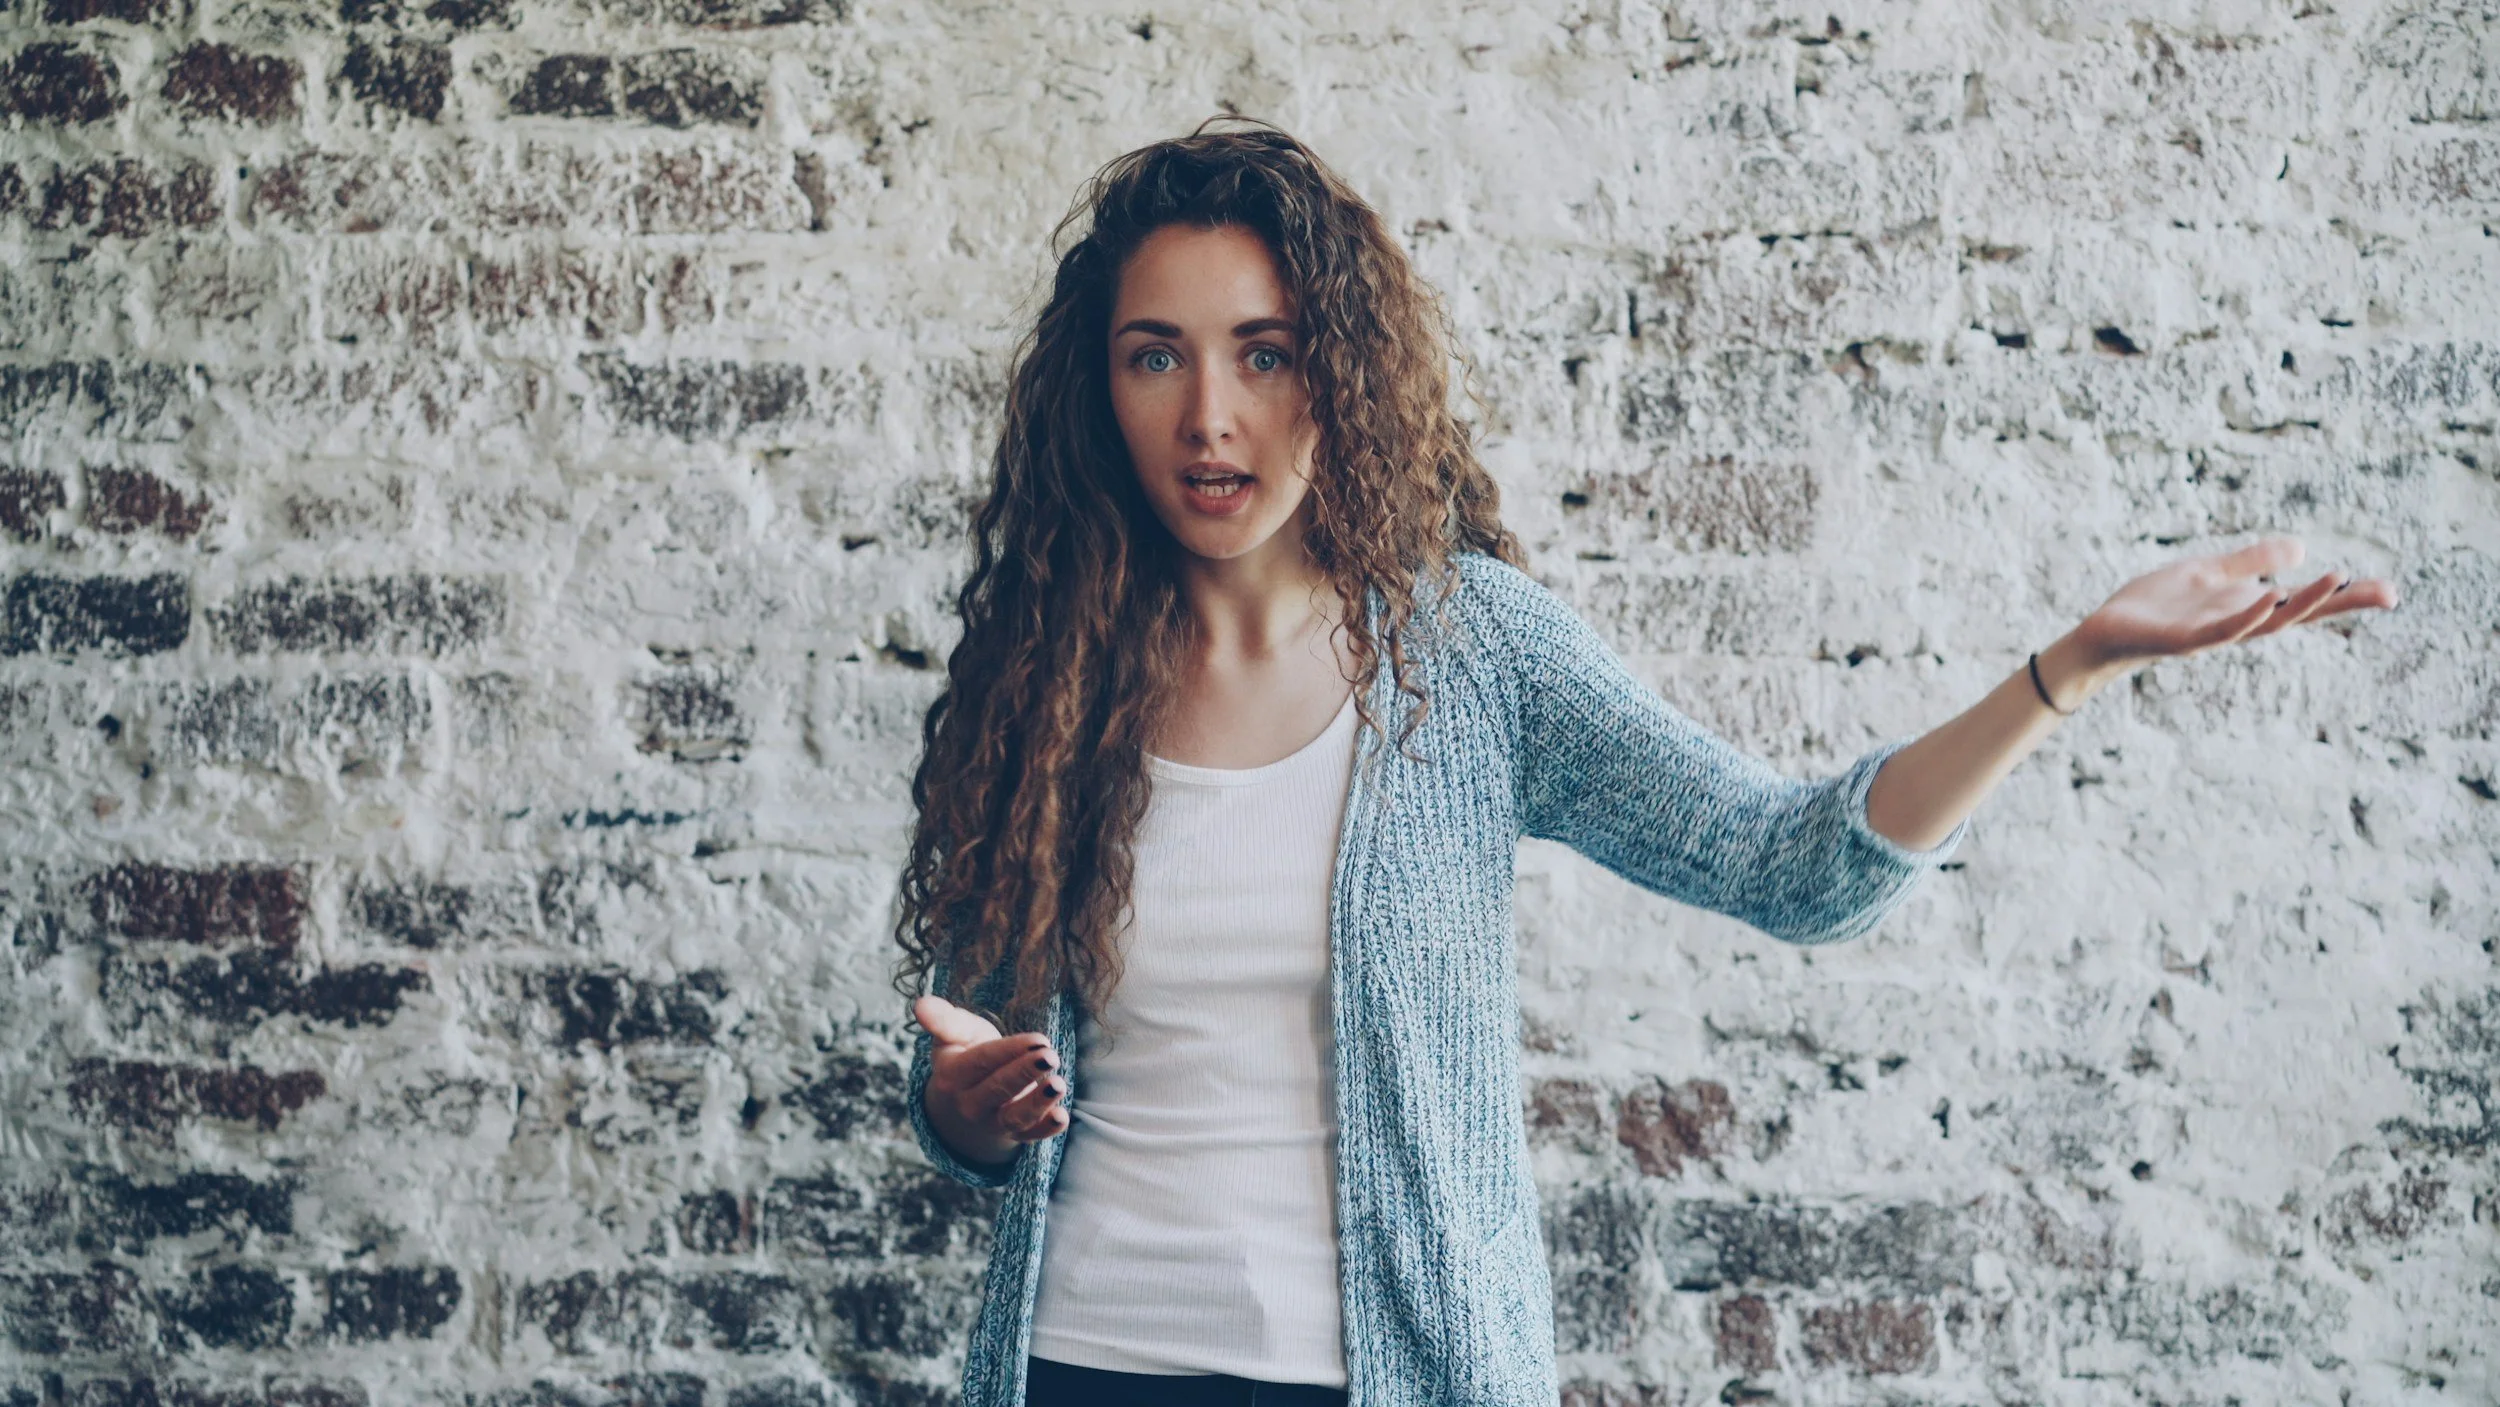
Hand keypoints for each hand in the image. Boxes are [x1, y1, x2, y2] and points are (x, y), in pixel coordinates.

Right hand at [914, 993, 1069, 1167]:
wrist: (967, 1094)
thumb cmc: (967, 1052)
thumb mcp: (955, 1034)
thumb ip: (943, 1020)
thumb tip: (920, 1004)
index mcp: (952, 1075)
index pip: (983, 1061)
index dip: (1010, 1050)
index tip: (1039, 1039)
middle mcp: (969, 1103)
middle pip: (999, 1088)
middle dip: (1025, 1072)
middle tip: (1050, 1056)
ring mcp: (992, 1122)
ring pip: (1014, 1116)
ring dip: (1037, 1103)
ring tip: (1058, 1085)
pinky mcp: (1015, 1134)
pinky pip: (1030, 1136)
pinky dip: (1046, 1129)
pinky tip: (1061, 1117)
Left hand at [2068, 535, 2399, 676]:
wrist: (2105, 631)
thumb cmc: (2156, 605)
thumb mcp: (2208, 573)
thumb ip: (2249, 561)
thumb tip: (2302, 549)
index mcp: (2246, 606)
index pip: (2303, 601)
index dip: (2344, 596)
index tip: (2389, 590)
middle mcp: (2239, 623)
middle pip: (2300, 614)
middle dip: (2342, 603)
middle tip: (2389, 592)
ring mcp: (2215, 634)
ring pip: (2269, 621)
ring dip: (2303, 602)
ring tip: (2337, 577)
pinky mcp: (2185, 640)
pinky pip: (2222, 629)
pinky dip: (2247, 615)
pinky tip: (2269, 595)